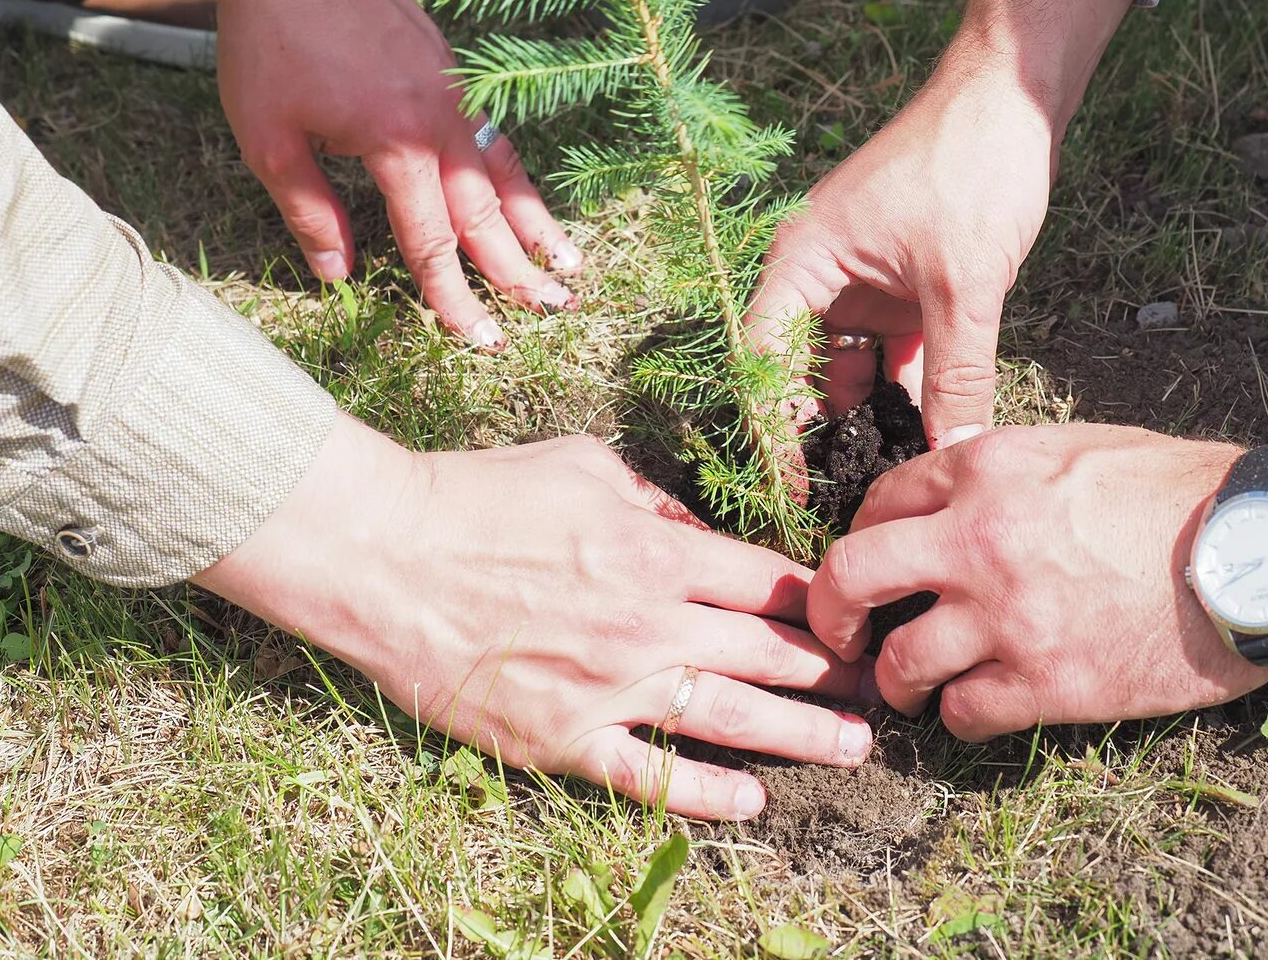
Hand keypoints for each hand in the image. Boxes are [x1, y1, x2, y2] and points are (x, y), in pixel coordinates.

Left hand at [149, 0, 579, 346]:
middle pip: (487, 214)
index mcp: (395, 146)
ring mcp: (455, 94)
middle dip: (519, 271)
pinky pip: (495, 136)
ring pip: (505, 173)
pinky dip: (517, 175)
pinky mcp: (454, 72)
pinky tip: (527, 198)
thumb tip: (338, 275)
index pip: (432, 240)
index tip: (478, 337)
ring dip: (538, 223)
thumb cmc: (271, 43)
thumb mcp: (268, 138)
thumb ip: (308, 212)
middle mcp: (439, 123)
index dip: (454, 295)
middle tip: (555, 312)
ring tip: (570, 265)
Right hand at [197, 415, 876, 819]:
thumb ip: (655, 499)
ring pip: (730, 718)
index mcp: (657, 551)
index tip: (857, 615)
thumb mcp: (582, 465)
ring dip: (803, 734)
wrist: (385, 552)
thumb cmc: (479, 495)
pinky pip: (647, 776)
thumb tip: (699, 529)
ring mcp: (608, 687)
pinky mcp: (562, 737)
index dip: (822, 602)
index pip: (768, 583)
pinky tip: (753, 802)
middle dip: (835, 670)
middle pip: (769, 653)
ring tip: (856, 746)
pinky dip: (703, 793)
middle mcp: (648, 625)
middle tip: (882, 686)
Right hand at [746, 0, 1131, 446]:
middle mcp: (817, 274)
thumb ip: (956, 376)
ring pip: (848, 365)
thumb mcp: (963, 284)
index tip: (788, 490)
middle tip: (835, 499)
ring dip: (864, 415)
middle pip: (798, 369)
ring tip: (881, 478)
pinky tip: (921, 435)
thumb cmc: (969, 167)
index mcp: (802, 261)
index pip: (763, 358)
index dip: (771, 427)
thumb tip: (955, 455)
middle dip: (816, 432)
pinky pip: (890, 350)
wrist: (1011, 95)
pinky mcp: (899, 283)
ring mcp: (858, 280)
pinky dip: (902, 387)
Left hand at [808, 414, 1267, 739]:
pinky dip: (959, 715)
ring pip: (899, 664)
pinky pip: (963, 714)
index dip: (864, 535)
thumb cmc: (1177, 489)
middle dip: (830, 611)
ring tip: (910, 685)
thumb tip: (949, 486)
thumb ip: (998, 467)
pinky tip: (977, 706)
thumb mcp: (1074, 446)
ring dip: (896, 680)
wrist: (1262, 550)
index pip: (877, 501)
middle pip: (848, 576)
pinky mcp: (1047, 682)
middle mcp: (977, 540)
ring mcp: (1007, 616)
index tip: (872, 564)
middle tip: (840, 634)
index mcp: (984, 470)